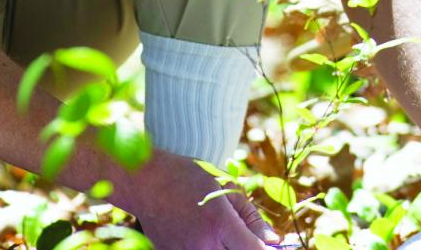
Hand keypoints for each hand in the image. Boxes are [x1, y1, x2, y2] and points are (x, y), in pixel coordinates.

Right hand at [117, 151, 276, 249]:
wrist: (145, 182)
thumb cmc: (189, 177)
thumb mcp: (226, 187)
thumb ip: (252, 217)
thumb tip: (274, 240)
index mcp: (219, 223)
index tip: (273, 246)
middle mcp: (202, 245)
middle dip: (246, 248)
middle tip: (243, 235)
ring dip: (227, 248)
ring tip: (221, 232)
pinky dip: (209, 248)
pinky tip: (204, 235)